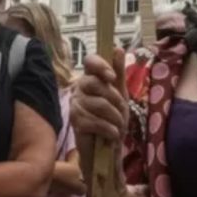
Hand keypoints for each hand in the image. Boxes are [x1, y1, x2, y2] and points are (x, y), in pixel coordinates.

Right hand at [71, 48, 127, 185]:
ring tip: (117, 126)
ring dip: (115, 118)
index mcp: (91, 78)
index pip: (90, 61)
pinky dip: (109, 130)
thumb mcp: (121, 94)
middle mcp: (80, 88)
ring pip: (99, 104)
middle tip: (120, 111)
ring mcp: (76, 105)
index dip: (100, 65)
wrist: (108, 147)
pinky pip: (95, 121)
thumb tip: (118, 48)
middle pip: (95, 83)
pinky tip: (111, 135)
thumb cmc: (113, 118)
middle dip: (114, 99)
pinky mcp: (75, 122)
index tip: (112, 77)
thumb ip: (118, 72)